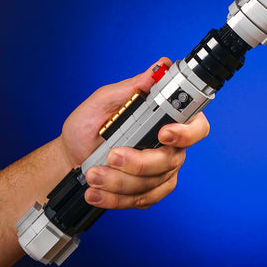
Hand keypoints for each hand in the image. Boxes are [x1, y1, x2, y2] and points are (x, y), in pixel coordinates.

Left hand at [58, 58, 209, 209]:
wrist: (70, 158)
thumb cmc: (88, 126)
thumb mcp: (103, 101)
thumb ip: (132, 86)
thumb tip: (159, 67)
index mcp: (167, 117)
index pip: (197, 124)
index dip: (186, 132)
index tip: (162, 133)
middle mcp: (171, 143)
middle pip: (173, 158)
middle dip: (140, 162)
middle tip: (111, 155)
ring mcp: (162, 169)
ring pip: (154, 182)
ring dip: (120, 182)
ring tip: (93, 175)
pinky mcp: (150, 191)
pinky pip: (144, 200)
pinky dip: (117, 199)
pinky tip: (97, 192)